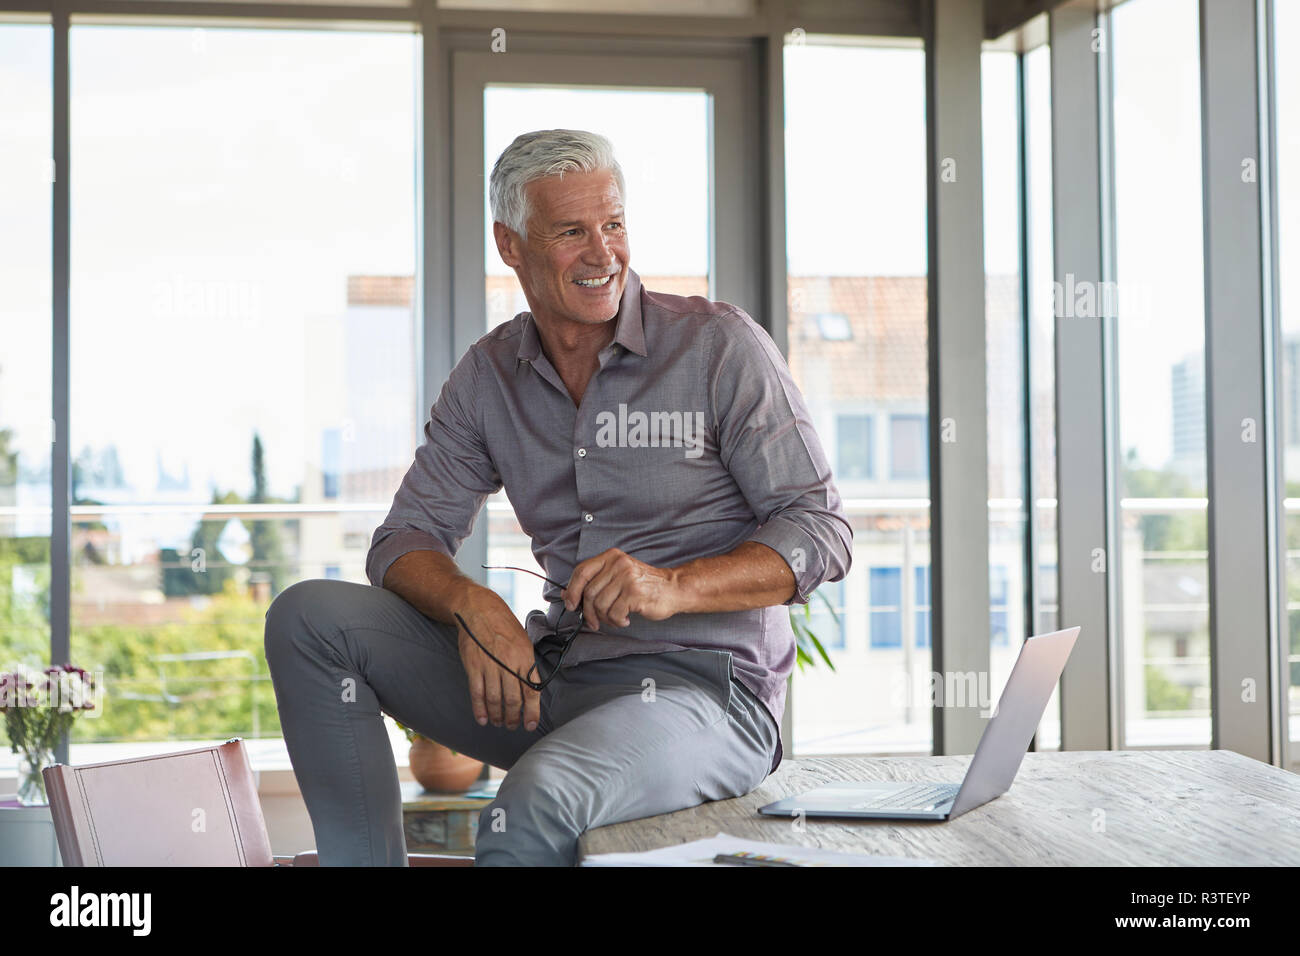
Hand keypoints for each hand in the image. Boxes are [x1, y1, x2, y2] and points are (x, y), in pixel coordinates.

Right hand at [453, 585, 539, 731]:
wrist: (479, 609)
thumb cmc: (503, 626)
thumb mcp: (523, 642)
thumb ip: (526, 665)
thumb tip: (531, 690)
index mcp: (525, 657)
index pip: (532, 690)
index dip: (532, 711)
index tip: (530, 725)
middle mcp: (509, 662)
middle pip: (513, 699)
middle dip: (513, 717)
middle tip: (512, 726)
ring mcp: (490, 665)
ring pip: (495, 699)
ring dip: (498, 716)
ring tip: (499, 723)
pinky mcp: (474, 665)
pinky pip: (477, 692)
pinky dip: (480, 709)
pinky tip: (483, 719)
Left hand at [562, 548, 679, 631]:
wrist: (674, 588)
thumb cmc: (644, 585)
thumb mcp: (618, 576)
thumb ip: (595, 583)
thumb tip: (567, 595)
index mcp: (611, 557)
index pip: (582, 571)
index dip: (572, 590)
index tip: (571, 604)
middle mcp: (618, 564)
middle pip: (589, 593)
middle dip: (589, 612)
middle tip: (594, 622)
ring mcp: (627, 578)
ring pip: (600, 605)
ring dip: (605, 618)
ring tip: (615, 618)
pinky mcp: (635, 593)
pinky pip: (614, 613)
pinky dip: (617, 621)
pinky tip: (625, 619)